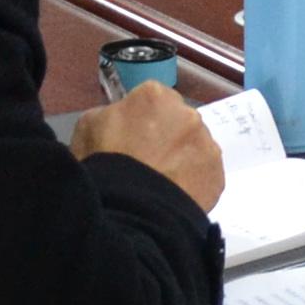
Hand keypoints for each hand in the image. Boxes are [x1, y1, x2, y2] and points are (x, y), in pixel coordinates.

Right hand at [68, 81, 223, 211]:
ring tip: (162, 182)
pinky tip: (175, 194)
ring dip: (183, 158)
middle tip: (149, 161)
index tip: (134, 139)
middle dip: (167, 136)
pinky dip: (194, 182)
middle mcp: (187, 113)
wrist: (129, 209)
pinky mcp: (217, 174)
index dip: (143, 120)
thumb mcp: (87, 127)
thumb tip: (119, 118)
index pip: (153, 100)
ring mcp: (206, 144)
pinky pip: (205, 174)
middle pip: (178, 121)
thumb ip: (109, 113)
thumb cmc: (105, 164)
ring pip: (195, 147)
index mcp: (155, 95)